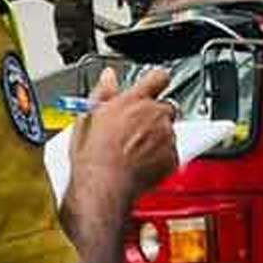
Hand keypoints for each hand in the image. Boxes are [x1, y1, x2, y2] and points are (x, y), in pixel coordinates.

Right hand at [71, 68, 177, 200]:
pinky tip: (142, 163)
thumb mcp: (89, 117)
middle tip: (136, 129)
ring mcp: (166, 136)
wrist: (104, 186)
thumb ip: (103, 93)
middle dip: (155, 116)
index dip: (156, 82)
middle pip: (166, 107)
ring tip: (135, 150)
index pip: (158, 77)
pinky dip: (161, 157)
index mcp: (134, 101)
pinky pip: (172, 152)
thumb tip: (108, 76)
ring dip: (158, 137)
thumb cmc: (94, 156)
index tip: (154, 86)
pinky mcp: (173, 157)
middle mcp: (154, 115)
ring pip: (169, 130)